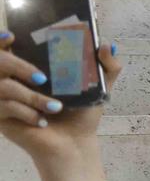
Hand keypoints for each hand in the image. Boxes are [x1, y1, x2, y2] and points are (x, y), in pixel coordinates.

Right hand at [0, 32, 119, 158]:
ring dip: (31, 96)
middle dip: (19, 66)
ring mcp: (2, 99)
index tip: (13, 36)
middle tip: (42, 78)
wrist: (74, 143)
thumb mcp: (98, 88)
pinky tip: (41, 121)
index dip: (1, 39)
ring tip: (54, 107)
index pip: (5, 46)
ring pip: (2, 86)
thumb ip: (107, 66)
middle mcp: (11, 80)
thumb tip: (109, 44)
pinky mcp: (0, 117)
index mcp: (30, 68)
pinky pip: (3, 107)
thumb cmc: (81, 114)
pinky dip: (26, 113)